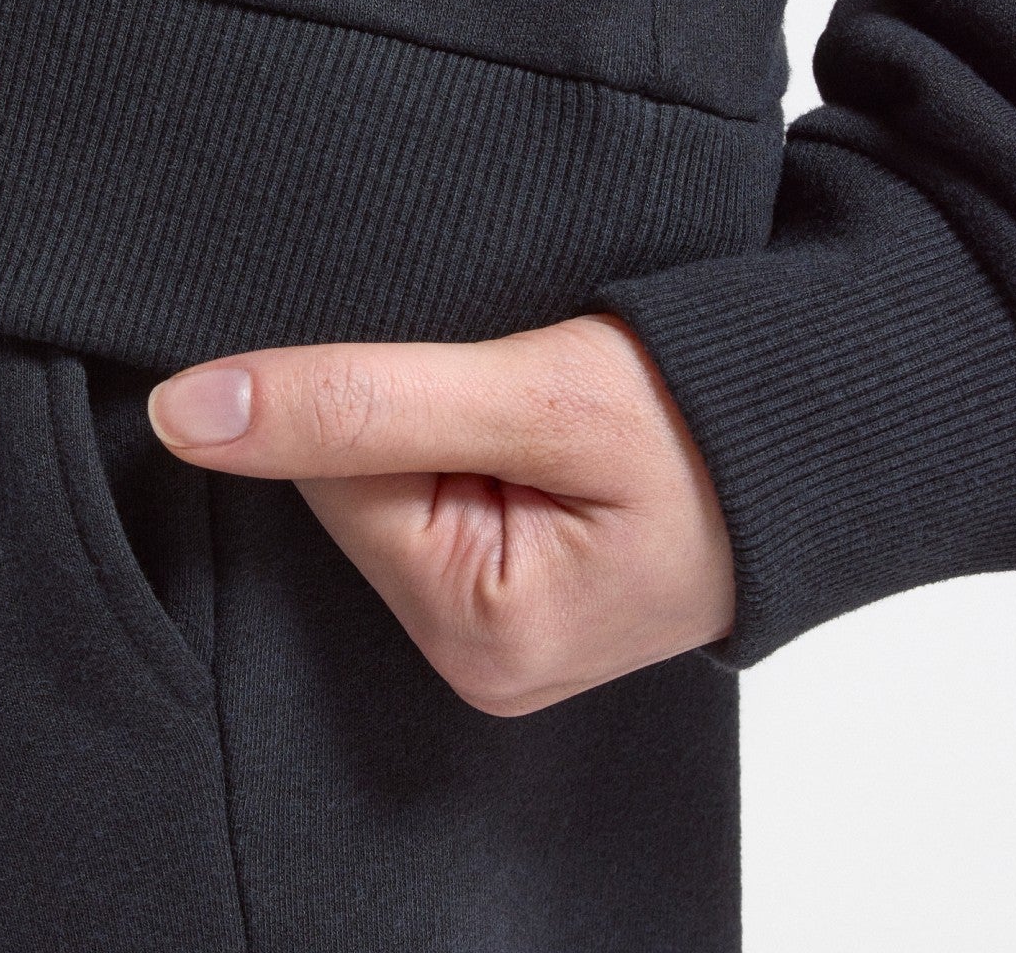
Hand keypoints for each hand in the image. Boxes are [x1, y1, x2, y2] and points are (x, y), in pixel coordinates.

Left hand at [146, 313, 735, 716]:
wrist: (832, 423)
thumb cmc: (715, 420)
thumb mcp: (535, 395)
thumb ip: (359, 402)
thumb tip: (183, 414)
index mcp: (480, 634)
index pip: (334, 475)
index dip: (383, 391)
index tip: (473, 361)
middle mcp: (479, 654)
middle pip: (357, 486)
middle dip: (412, 408)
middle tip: (514, 380)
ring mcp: (502, 628)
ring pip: (396, 481)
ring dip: (443, 416)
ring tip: (536, 400)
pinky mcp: (520, 587)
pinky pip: (443, 495)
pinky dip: (468, 438)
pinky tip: (531, 425)